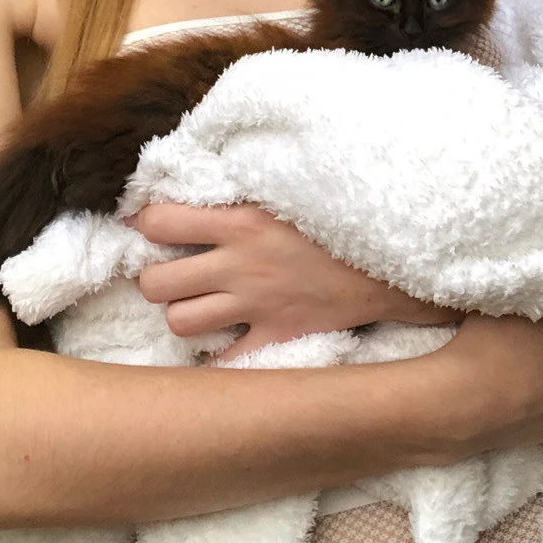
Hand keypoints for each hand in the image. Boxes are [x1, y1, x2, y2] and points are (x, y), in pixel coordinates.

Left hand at [128, 202, 457, 360]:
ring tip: (201, 305)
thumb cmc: (338, 214)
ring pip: (181, 324)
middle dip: (160, 278)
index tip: (158, 227)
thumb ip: (239, 188)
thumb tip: (192, 179)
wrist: (394, 256)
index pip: (158, 221)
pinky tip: (226, 343)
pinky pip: (227, 363)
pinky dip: (220, 358)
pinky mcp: (279, 336)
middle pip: (156, 283)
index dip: (148, 225)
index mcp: (239, 219)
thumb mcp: (284, 188)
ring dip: (185, 314)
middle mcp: (239, 265)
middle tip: (176, 272)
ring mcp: (257, 305)